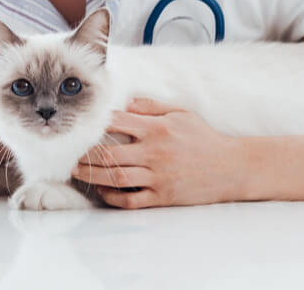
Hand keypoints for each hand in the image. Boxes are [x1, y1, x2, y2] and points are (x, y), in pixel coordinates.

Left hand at [70, 97, 246, 208]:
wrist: (231, 167)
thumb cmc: (204, 138)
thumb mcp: (181, 114)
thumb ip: (151, 107)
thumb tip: (125, 102)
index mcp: (157, 129)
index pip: (118, 124)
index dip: (98, 125)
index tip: (84, 127)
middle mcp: (154, 153)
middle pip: (110, 155)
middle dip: (87, 156)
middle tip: (72, 156)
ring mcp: (158, 176)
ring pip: (116, 177)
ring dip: (92, 176)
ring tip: (78, 173)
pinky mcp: (163, 196)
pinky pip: (131, 199)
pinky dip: (113, 197)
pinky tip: (103, 191)